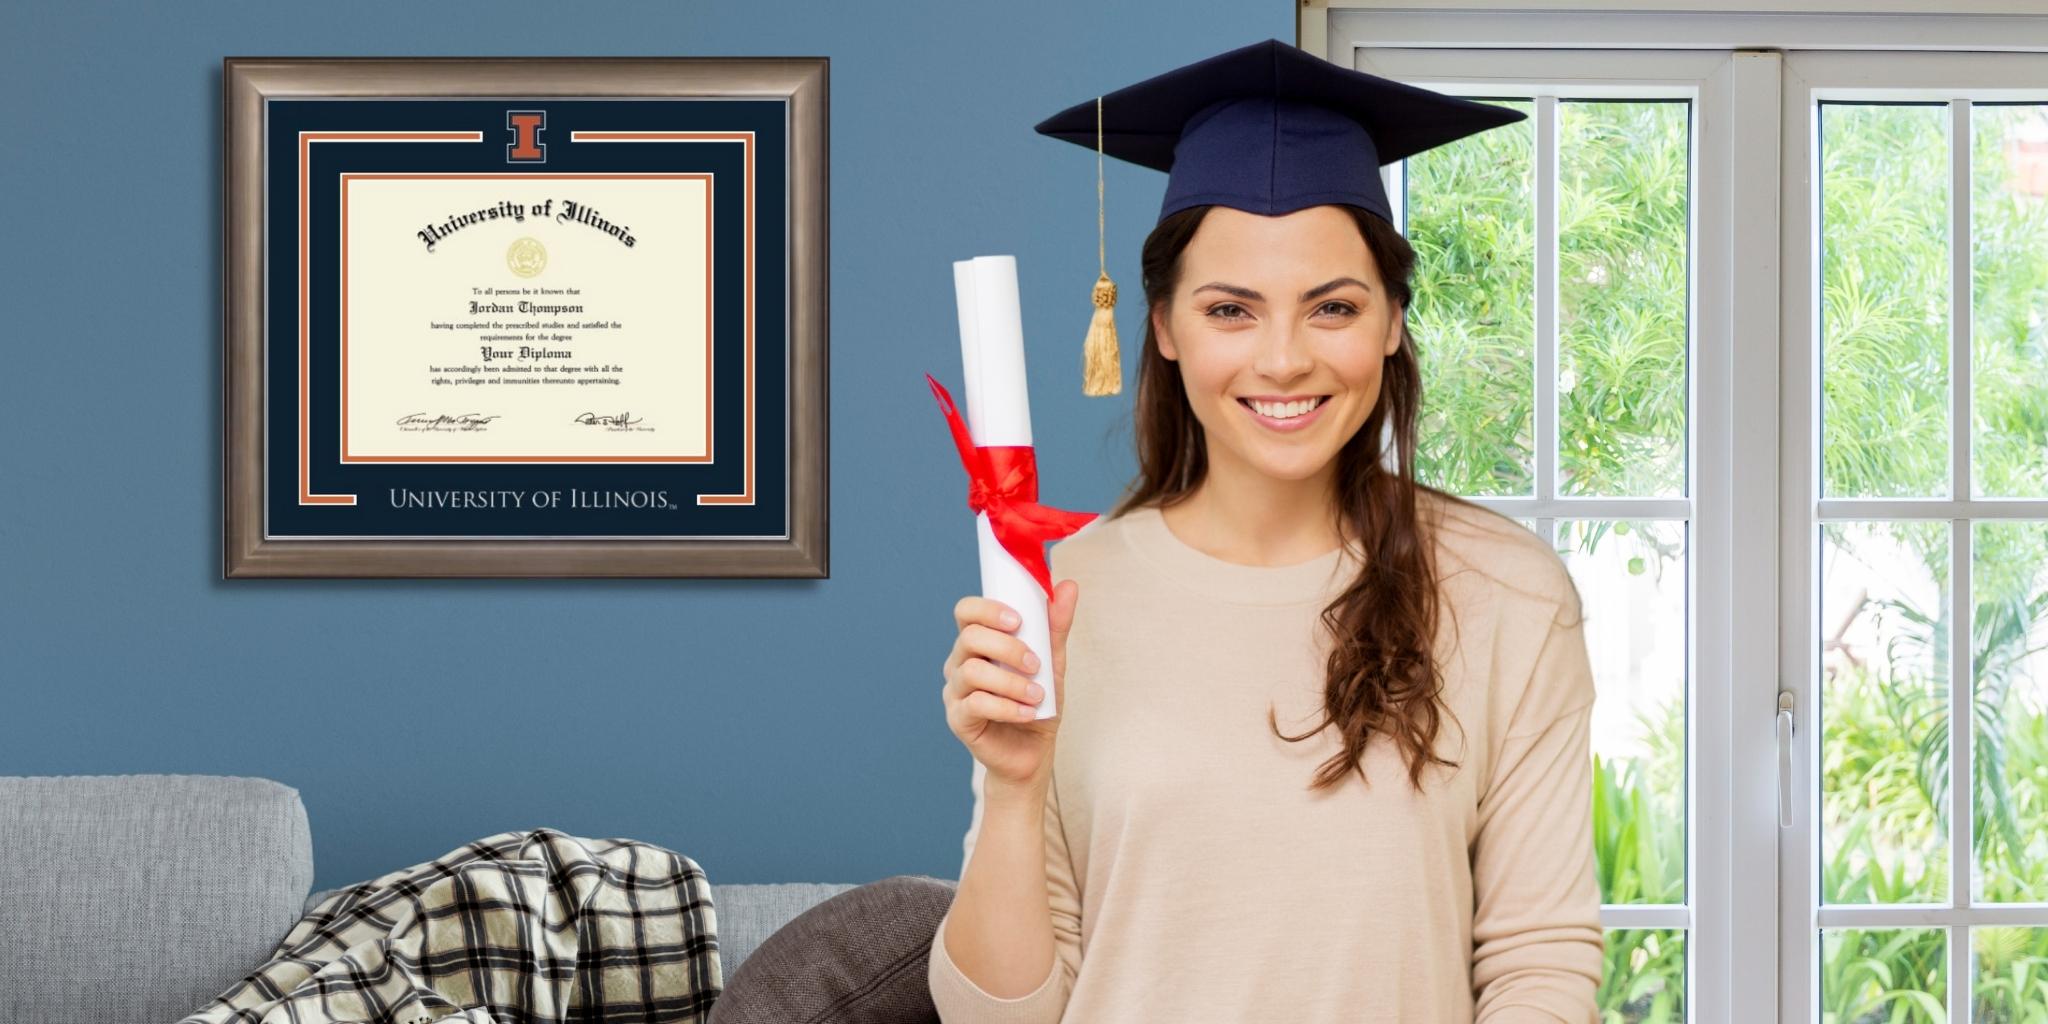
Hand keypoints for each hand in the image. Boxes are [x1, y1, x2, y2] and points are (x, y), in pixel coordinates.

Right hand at [941, 580, 1079, 788]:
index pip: (966, 611)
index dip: (988, 609)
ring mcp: (955, 691)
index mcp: (978, 643)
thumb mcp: (1053, 661)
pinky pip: (976, 704)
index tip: (1018, 620)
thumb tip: (1068, 585)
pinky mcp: (958, 719)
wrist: (1034, 751)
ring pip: (972, 672)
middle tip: (1035, 663)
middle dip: (1007, 647)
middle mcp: (960, 663)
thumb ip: (1056, 626)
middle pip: (969, 638)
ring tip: (1038, 694)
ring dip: (1011, 682)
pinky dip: (1007, 707)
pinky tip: (1028, 713)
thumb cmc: (1038, 702)